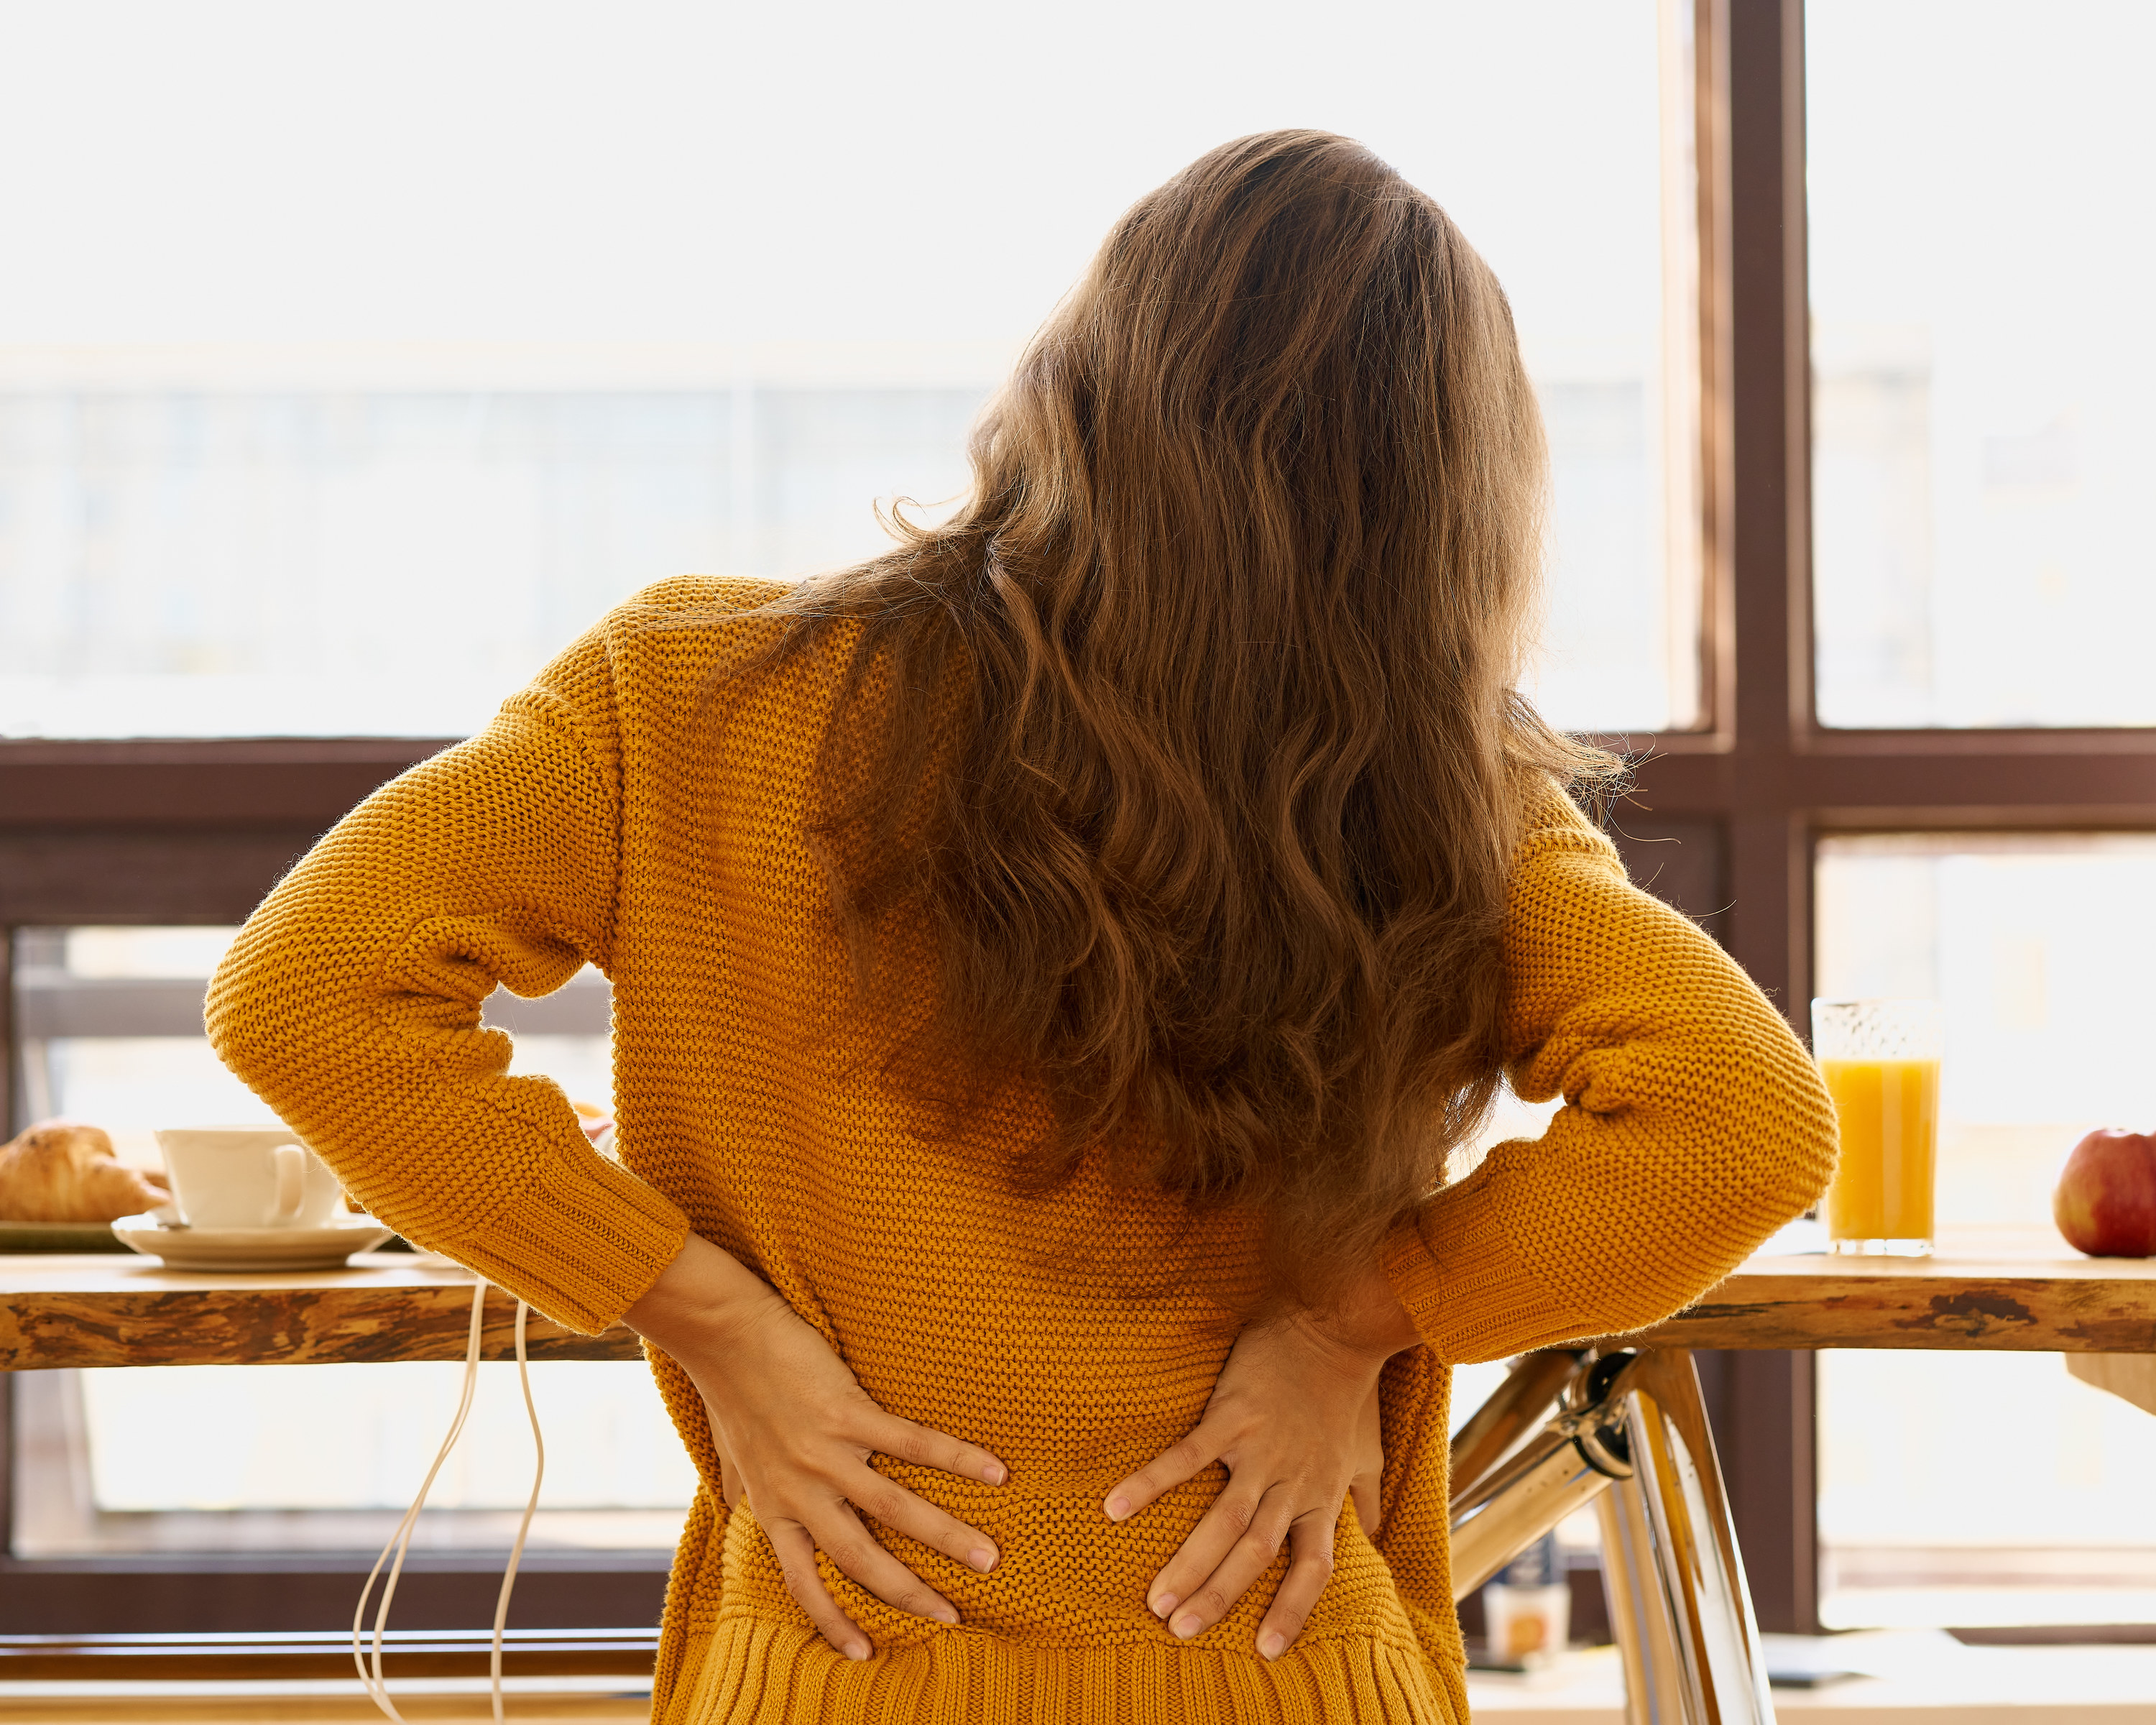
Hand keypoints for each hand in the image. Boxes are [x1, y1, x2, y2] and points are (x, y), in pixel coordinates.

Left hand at [624, 1234, 1005, 1659]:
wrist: (725, 1334)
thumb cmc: (730, 1389)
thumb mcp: (731, 1453)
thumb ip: (741, 1483)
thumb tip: (734, 1498)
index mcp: (774, 1507)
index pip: (803, 1581)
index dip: (832, 1621)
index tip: (866, 1653)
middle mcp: (800, 1491)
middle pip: (860, 1559)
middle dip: (910, 1593)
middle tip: (953, 1617)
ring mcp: (825, 1454)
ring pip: (894, 1510)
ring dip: (945, 1537)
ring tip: (989, 1558)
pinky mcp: (847, 1412)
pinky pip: (911, 1443)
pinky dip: (956, 1459)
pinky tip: (994, 1472)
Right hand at [1102, 1275, 1414, 1659]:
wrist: (1334, 1325)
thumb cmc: (1349, 1391)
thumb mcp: (1366, 1452)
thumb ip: (1365, 1499)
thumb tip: (1375, 1537)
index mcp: (1321, 1495)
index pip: (1311, 1568)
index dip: (1291, 1610)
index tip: (1266, 1649)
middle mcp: (1291, 1482)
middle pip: (1255, 1553)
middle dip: (1218, 1596)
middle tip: (1179, 1629)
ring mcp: (1260, 1450)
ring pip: (1223, 1519)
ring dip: (1189, 1561)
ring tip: (1155, 1597)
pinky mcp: (1231, 1415)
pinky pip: (1186, 1457)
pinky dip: (1151, 1483)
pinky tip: (1115, 1506)